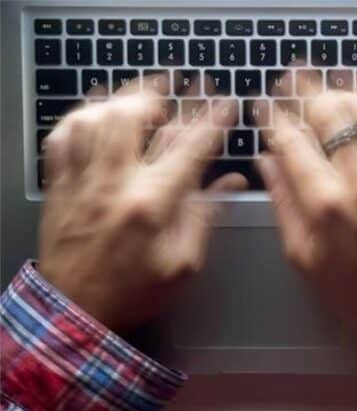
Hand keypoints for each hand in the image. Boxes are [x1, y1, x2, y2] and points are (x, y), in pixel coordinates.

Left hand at [38, 79, 244, 331]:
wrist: (75, 311)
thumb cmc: (133, 291)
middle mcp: (113, 182)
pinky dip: (80, 116)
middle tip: (178, 85)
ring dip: (120, 99)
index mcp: (151, 203)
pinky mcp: (58, 185)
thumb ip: (205, 216)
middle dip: (160, 93)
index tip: (224, 102)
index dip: (211, 119)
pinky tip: (96, 114)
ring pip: (94, 118)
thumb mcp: (183, 263)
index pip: (188, 147)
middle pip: (133, 116)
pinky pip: (62, 136)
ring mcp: (80, 180)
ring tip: (140, 95)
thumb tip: (231, 183)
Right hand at [259, 73, 356, 410]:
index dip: (273, 115)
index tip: (265, 104)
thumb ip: (282, 202)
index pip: (292, 140)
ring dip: (350, 87)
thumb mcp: (300, 254)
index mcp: (325, 204)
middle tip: (295, 76)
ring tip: (333, 79)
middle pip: (333, 112)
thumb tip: (266, 160)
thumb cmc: (350, 288)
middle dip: (307, 87)